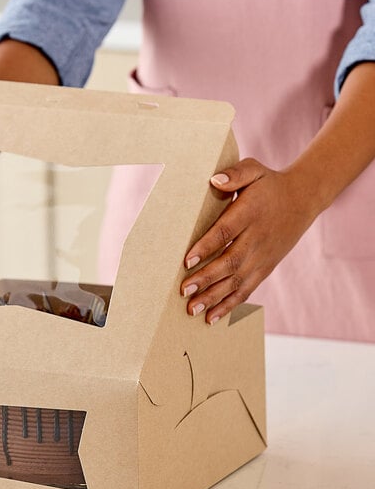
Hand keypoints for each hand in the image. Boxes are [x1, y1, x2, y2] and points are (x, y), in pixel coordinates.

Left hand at [180, 158, 320, 324]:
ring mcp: (262, 257)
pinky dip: (229, 305)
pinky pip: (246, 290)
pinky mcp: (264, 268)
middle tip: (184, 291)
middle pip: (230, 262)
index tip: (187, 260)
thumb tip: (214, 180)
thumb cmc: (269, 184)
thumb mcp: (254, 170)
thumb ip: (235, 174)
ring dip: (214, 297)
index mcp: (251, 213)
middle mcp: (257, 239)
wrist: (303, 199)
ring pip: (236, 281)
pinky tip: (211, 318)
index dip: (207, 246)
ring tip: (192, 310)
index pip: (226, 232)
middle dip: (206, 279)